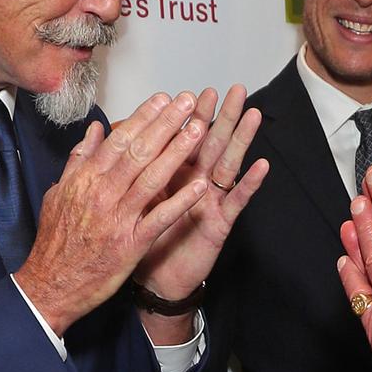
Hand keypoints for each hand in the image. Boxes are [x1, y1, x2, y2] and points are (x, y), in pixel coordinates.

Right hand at [14, 92, 209, 336]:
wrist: (50, 285)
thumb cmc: (55, 241)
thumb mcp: (58, 192)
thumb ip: (80, 159)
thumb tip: (95, 130)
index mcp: (86, 179)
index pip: (120, 140)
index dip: (144, 118)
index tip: (163, 99)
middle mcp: (102, 194)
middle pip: (139, 151)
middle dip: (166, 124)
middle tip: (187, 102)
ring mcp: (118, 218)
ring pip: (152, 178)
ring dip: (178, 152)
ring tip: (198, 130)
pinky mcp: (131, 244)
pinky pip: (160, 218)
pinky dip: (181, 201)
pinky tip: (201, 185)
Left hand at [135, 85, 267, 300]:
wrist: (154, 282)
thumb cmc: (143, 240)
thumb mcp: (129, 200)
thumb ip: (125, 167)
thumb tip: (110, 135)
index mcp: (172, 176)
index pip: (181, 140)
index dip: (186, 116)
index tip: (190, 92)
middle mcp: (195, 184)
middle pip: (210, 144)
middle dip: (221, 116)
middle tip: (233, 90)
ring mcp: (210, 202)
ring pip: (228, 165)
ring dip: (240, 140)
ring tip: (252, 115)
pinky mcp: (219, 224)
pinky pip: (236, 202)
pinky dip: (249, 184)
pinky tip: (261, 165)